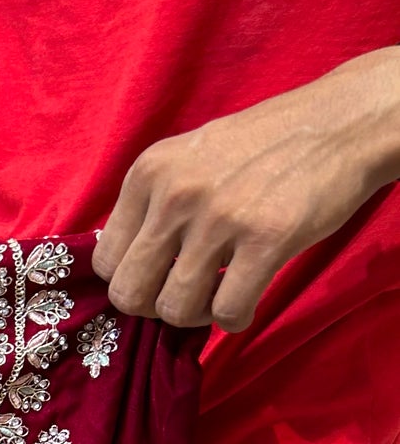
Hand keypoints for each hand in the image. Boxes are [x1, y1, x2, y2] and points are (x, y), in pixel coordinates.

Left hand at [95, 48, 399, 332]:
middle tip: (184, 296)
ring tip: (218, 295)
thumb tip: (125, 265)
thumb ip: (152, 204)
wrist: (338, 123)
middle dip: (153, 308)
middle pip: (128, 294)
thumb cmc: (261, 147)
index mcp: (149, 172)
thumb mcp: (188, 159)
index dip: (130, 281)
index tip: (159, 277)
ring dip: (196, 317)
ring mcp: (219, 218)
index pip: (105, 261)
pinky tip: (246, 302)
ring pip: (174, 309)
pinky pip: (227, 312)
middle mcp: (175, 194)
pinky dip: (234, 320)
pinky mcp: (265, 239)